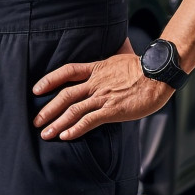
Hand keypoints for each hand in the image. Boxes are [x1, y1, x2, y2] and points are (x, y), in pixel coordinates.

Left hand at [31, 39, 172, 139]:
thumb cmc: (143, 67)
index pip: (67, 71)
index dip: (49, 79)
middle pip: (65, 94)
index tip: (36, 89)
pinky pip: (90, 120)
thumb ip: (109, 63)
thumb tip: (110, 57)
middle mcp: (96, 82)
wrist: (158, 74)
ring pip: (74, 109)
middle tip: (36, 121)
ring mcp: (103, 96)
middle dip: (48, 108)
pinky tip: (66, 136)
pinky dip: (76, 129)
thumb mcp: (120, 58)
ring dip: (57, 123)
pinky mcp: (113, 110)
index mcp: (96, 68)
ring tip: (45, 134)